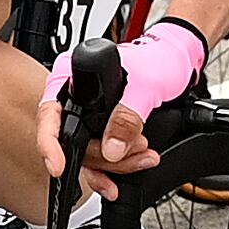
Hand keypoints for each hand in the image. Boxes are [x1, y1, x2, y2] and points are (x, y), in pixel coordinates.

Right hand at [40, 18, 208, 195]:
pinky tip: (133, 166)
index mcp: (72, 76)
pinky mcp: (102, 132)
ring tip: (144, 154)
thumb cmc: (159, 59)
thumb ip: (128, 115)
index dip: (49, 142)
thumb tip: (111, 148)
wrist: (178, 64)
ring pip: (88, 156)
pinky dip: (117, 169)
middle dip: (104, 155)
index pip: (49, 114)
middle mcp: (75, 99)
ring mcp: (87, 118)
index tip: (58, 165)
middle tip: (137, 147)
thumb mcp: (146, 85)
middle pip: (72, 142)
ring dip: (117, 163)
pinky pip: (101, 160)